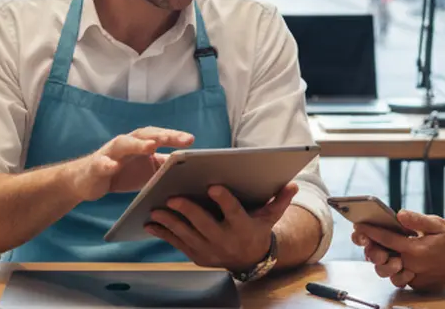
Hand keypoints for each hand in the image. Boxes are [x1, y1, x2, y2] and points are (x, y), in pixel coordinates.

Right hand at [72, 127, 193, 201]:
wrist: (87, 181)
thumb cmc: (121, 172)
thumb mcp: (147, 170)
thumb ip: (165, 165)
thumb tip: (191, 166)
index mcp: (140, 144)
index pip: (159, 136)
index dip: (174, 136)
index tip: (191, 140)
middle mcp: (126, 144)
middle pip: (145, 135)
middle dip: (162, 136)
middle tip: (178, 139)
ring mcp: (110, 153)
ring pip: (124, 143)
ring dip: (137, 144)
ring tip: (151, 146)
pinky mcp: (96, 166)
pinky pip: (102, 164)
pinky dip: (107, 164)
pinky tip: (112, 167)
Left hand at [144, 182, 297, 271]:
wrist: (249, 260)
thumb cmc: (256, 230)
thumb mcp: (269, 217)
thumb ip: (280, 201)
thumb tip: (292, 184)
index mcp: (243, 227)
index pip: (233, 212)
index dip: (224, 200)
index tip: (213, 186)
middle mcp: (225, 240)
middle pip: (204, 224)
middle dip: (187, 211)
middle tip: (172, 197)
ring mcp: (209, 251)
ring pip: (186, 235)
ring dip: (169, 222)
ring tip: (156, 209)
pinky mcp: (197, 256)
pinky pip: (177, 244)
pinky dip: (163, 234)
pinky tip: (151, 223)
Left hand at [354, 210, 444, 290]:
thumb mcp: (437, 224)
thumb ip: (417, 220)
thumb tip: (399, 215)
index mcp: (415, 249)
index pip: (385, 239)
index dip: (370, 231)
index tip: (359, 225)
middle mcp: (412, 265)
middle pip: (381, 259)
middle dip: (371, 249)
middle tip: (366, 239)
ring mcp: (414, 276)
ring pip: (388, 273)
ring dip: (382, 262)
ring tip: (379, 250)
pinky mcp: (417, 282)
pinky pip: (400, 278)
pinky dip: (395, 269)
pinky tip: (395, 258)